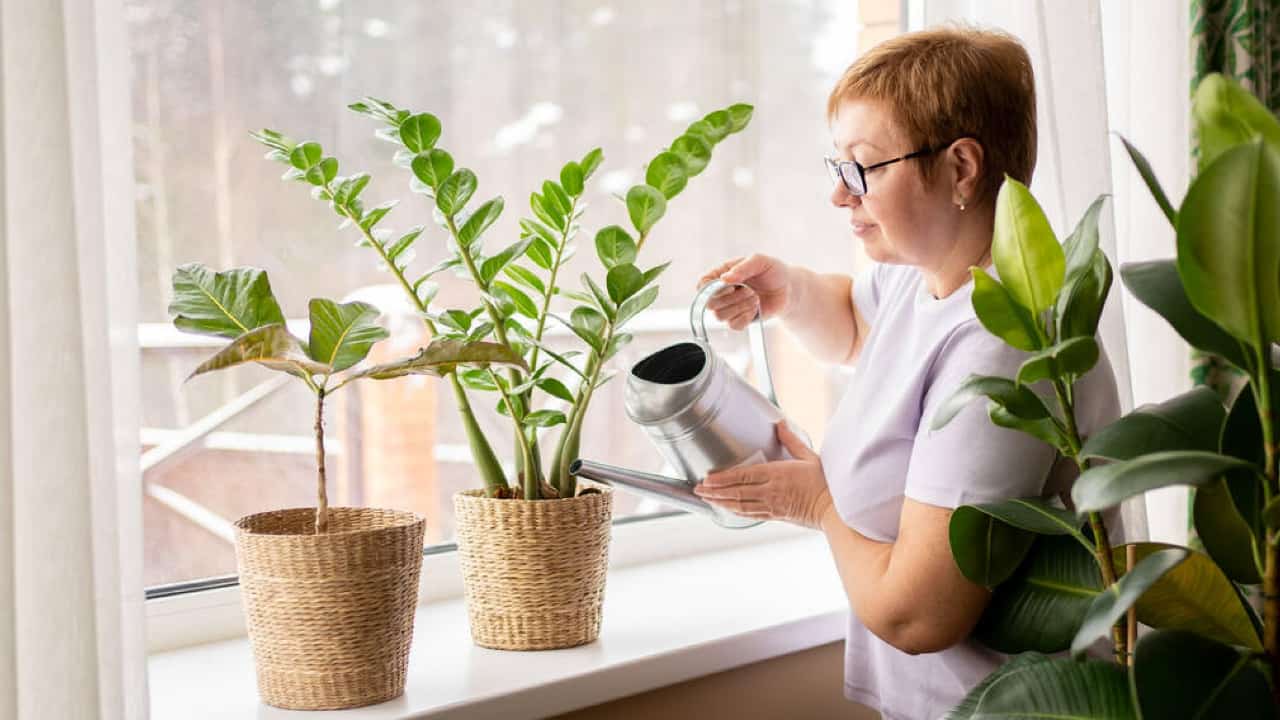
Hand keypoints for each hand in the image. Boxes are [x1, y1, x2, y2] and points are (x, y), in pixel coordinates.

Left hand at [694, 421, 833, 528]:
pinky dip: (734, 511)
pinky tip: (725, 508)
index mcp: (777, 474)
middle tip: (698, 489)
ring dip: (720, 502)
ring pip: (739, 505)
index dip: (722, 478)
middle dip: (714, 491)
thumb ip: (791, 440)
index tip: (708, 478)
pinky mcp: (775, 516)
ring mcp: (771, 506)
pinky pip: (750, 514)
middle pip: (736, 492)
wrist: (834, 509)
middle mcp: (770, 491)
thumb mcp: (809, 456)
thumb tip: (779, 423)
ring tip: (705, 498)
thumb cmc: (824, 482)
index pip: (743, 476)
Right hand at [698, 254, 791, 329]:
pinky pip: (733, 325)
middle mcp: (722, 292)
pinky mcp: (739, 320)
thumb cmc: (772, 270)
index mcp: (722, 274)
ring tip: (755, 298)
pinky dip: (746, 317)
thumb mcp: (760, 261)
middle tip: (749, 290)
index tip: (731, 285)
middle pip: (710, 304)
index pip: (703, 284)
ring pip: (720, 316)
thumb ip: (743, 267)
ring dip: (740, 307)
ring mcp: (730, 307)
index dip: (712, 288)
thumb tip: (725, 279)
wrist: (788, 288)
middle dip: (732, 298)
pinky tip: (755, 309)